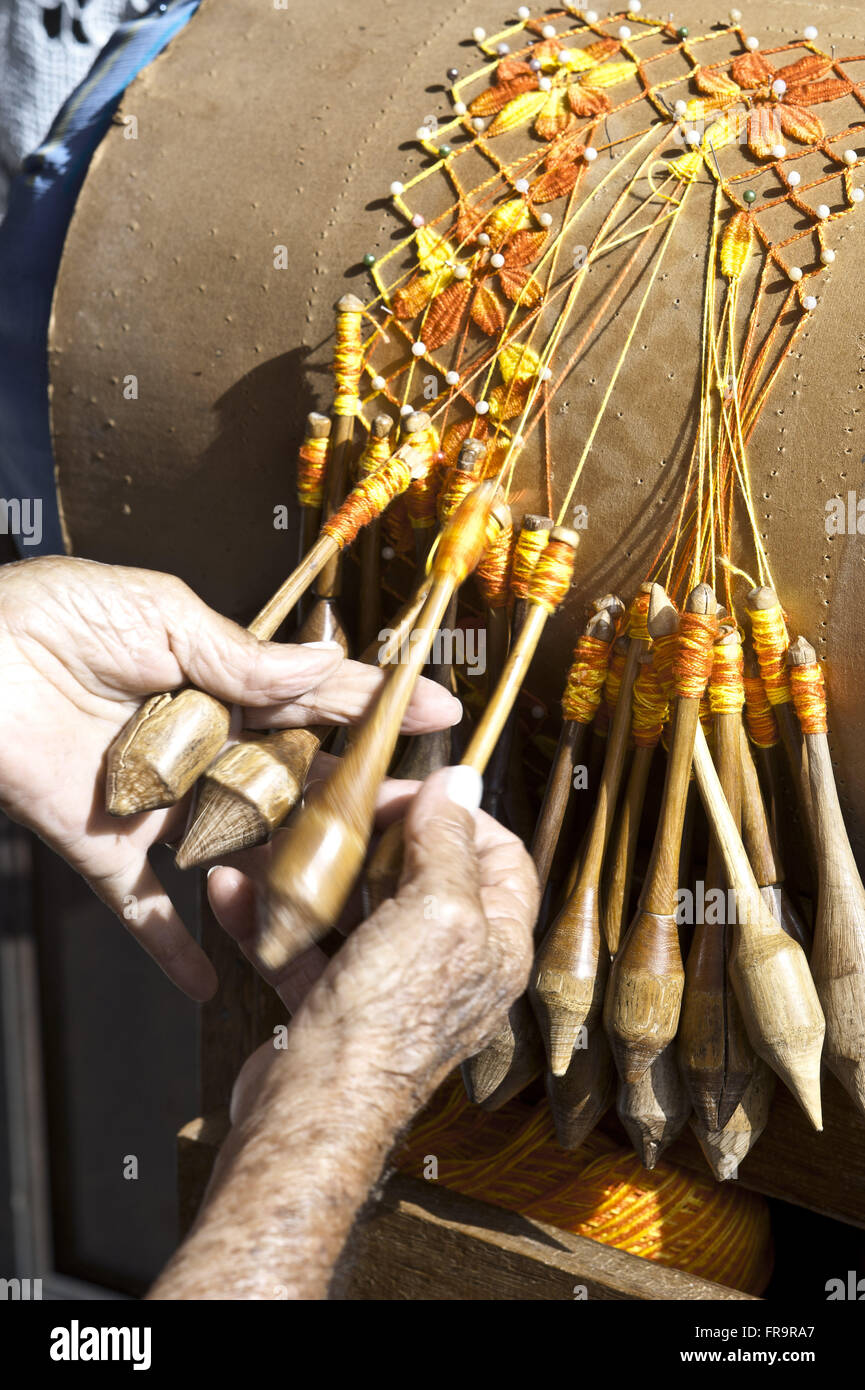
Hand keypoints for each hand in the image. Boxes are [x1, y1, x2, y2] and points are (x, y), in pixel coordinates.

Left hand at [0, 556, 460, 999]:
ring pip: (240, 852)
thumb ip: (241, 655)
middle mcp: (199, 748)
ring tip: (347, 904)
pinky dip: (173, 947)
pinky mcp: (107, 847)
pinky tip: (209, 983)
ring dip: (290, 880)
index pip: (312, 699)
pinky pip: (144, 908)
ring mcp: (159, 803)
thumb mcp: (158, 614)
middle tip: (418, 817)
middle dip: (355, 802)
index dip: (376, 705)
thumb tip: (322, 664)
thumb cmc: (48, 617)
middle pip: (291, 786)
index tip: (439, 709)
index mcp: (215, 683)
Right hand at [150, 767, 537, 1298]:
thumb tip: (465, 781)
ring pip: (357, 905)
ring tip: (277, 840)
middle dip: (377, 836)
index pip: (501, 856)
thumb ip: (450, 842)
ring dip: (313, 871)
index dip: (459, 814)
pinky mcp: (334, 1003)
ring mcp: (390, 984)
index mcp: (495, 942)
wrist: (311, 1113)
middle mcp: (450, 963)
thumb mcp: (436, 910)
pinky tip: (232, 891)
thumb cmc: (387, 1021)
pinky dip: (269, 916)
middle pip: (423, 874)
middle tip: (339, 810)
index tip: (410, 792)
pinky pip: (304, 944)